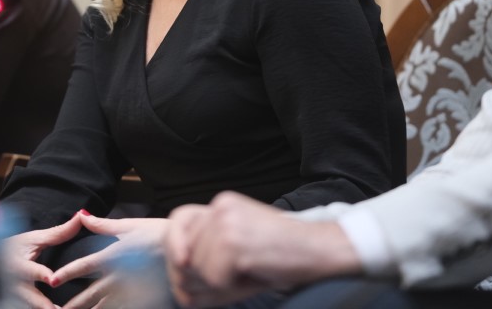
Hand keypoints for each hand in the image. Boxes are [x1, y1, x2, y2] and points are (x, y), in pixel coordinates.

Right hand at [0, 213, 83, 308]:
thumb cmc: (14, 247)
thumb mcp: (33, 238)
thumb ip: (59, 232)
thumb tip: (82, 216)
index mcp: (19, 263)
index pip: (30, 270)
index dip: (40, 274)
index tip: (52, 279)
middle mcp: (15, 283)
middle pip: (29, 297)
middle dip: (42, 304)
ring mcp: (14, 296)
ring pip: (28, 306)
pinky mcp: (16, 303)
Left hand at [50, 213, 167, 308]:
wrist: (185, 250)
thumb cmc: (157, 234)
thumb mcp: (129, 226)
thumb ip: (103, 225)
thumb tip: (82, 216)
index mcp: (111, 256)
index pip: (82, 267)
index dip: (65, 274)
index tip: (51, 281)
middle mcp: (116, 277)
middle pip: (88, 294)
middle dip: (73, 304)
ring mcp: (129, 292)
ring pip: (103, 307)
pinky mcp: (141, 301)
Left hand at [165, 191, 363, 307]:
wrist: (318, 249)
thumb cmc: (281, 254)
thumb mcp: (242, 243)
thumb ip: (208, 252)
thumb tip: (179, 278)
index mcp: (222, 204)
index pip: (179, 219)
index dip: (173, 244)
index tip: (180, 264)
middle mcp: (220, 208)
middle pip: (185, 253)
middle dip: (200, 277)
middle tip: (233, 279)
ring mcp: (226, 224)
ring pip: (198, 270)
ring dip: (219, 284)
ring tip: (248, 272)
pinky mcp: (234, 243)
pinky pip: (215, 280)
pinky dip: (232, 287)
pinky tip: (254, 273)